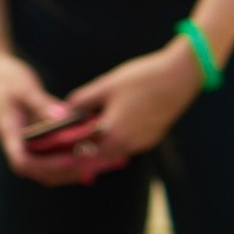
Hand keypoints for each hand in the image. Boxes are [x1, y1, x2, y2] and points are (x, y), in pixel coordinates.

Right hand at [0, 49, 112, 185]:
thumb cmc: (6, 78)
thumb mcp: (25, 88)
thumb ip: (42, 103)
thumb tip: (64, 117)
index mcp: (8, 132)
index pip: (22, 161)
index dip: (47, 165)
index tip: (70, 159)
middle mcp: (15, 142)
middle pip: (37, 171)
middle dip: (63, 172)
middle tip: (90, 165)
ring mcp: (24, 142)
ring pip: (44, 168)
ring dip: (67, 170)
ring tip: (93, 162)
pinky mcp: (33, 138)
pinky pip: (50, 156)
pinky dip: (67, 158)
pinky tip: (86, 151)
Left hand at [65, 40, 206, 165]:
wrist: (179, 76)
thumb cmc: (140, 79)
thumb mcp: (104, 86)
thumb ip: (82, 101)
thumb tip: (65, 110)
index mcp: (114, 133)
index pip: (83, 148)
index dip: (67, 145)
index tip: (53, 141)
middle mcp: (129, 144)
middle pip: (98, 156)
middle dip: (81, 150)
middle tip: (64, 141)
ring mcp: (143, 142)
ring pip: (113, 153)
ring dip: (98, 147)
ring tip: (81, 134)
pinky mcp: (152, 137)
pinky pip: (126, 146)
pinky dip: (113, 142)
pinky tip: (104, 129)